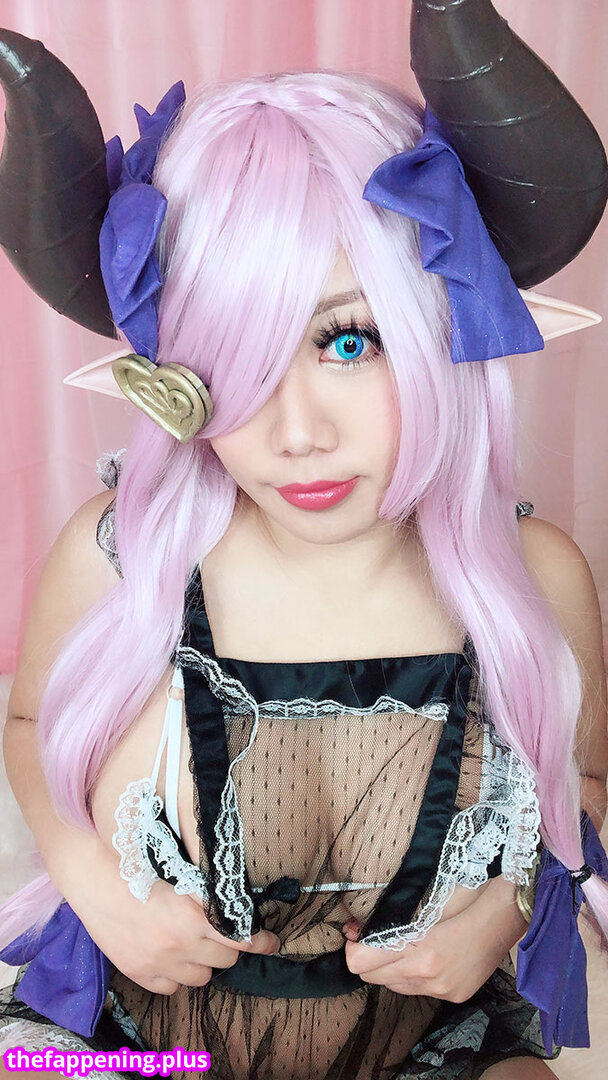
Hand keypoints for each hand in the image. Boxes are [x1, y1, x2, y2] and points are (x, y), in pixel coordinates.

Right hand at [64, 838, 279, 995]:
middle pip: (225, 959)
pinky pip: (172, 988)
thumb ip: (209, 896)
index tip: (272, 941)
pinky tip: (170, 957)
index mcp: (194, 916)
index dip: (261, 941)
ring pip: (202, 977)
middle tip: (220, 933)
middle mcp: (180, 944)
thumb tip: (239, 905)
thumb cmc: (142, 868)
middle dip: (227, 946)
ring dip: (203, 962)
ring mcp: (159, 963)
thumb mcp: (183, 877)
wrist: (97, 879)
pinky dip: (176, 975)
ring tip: (192, 943)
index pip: (241, 938)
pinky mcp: (139, 973)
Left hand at [344, 876, 526, 1003]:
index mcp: (418, 949)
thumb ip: (387, 924)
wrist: (500, 923)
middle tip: (372, 940)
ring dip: (391, 970)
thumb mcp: (420, 910)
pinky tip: (425, 960)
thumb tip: (354, 929)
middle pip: (372, 978)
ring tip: (404, 949)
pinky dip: (413, 977)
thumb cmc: (461, 905)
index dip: (352, 949)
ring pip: (393, 986)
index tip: (354, 936)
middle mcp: (425, 976)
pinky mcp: (451, 997)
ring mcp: (439, 990)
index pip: (361, 962)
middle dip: (369, 959)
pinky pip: (416, 991)